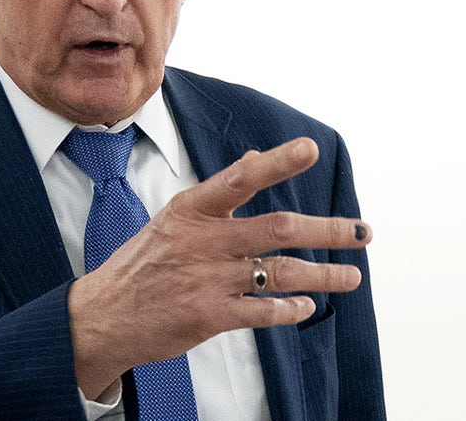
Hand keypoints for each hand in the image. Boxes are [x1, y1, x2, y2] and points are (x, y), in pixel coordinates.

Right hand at [67, 137, 370, 398]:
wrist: (103, 316)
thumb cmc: (141, 265)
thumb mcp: (171, 219)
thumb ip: (217, 194)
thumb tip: (253, 158)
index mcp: (192, 210)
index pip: (241, 178)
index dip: (278, 162)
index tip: (311, 149)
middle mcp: (203, 240)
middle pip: (279, 228)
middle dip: (328, 230)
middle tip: (362, 231)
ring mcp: (207, 279)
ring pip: (280, 272)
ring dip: (323, 275)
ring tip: (350, 276)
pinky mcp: (209, 316)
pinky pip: (263, 311)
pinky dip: (290, 308)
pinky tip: (306, 306)